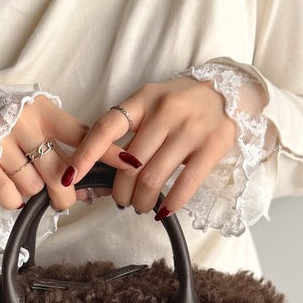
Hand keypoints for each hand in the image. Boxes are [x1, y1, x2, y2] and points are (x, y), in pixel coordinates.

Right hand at [0, 95, 137, 210]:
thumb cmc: (6, 122)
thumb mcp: (38, 121)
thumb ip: (63, 147)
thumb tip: (90, 188)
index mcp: (42, 110)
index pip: (83, 135)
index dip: (107, 152)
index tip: (130, 163)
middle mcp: (22, 122)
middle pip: (60, 174)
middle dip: (67, 193)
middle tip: (65, 196)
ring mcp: (0, 142)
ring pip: (34, 188)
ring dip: (35, 192)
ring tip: (25, 178)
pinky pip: (10, 197)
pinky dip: (15, 200)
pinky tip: (11, 186)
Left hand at [60, 77, 236, 218]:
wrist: (232, 91)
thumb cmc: (182, 103)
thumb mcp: (152, 103)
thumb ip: (129, 129)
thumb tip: (99, 167)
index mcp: (143, 99)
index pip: (105, 128)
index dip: (85, 156)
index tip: (70, 178)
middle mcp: (166, 111)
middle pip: (129, 165)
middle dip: (120, 192)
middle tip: (121, 201)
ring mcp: (191, 128)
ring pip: (153, 178)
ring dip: (141, 201)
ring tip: (140, 206)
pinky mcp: (213, 146)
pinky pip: (185, 184)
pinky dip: (170, 204)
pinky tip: (163, 211)